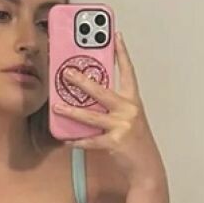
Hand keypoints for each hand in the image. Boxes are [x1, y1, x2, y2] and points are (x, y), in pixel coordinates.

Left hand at [51, 31, 165, 187]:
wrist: (146, 166)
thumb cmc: (135, 139)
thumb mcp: (127, 116)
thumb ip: (111, 103)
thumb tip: (86, 92)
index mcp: (133, 100)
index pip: (128, 71)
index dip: (122, 52)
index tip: (115, 36)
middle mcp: (129, 109)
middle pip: (102, 90)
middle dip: (82, 80)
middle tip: (66, 71)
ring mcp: (123, 126)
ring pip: (92, 115)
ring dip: (71, 111)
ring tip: (57, 105)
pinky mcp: (116, 142)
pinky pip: (91, 140)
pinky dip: (77, 140)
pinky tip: (66, 139)